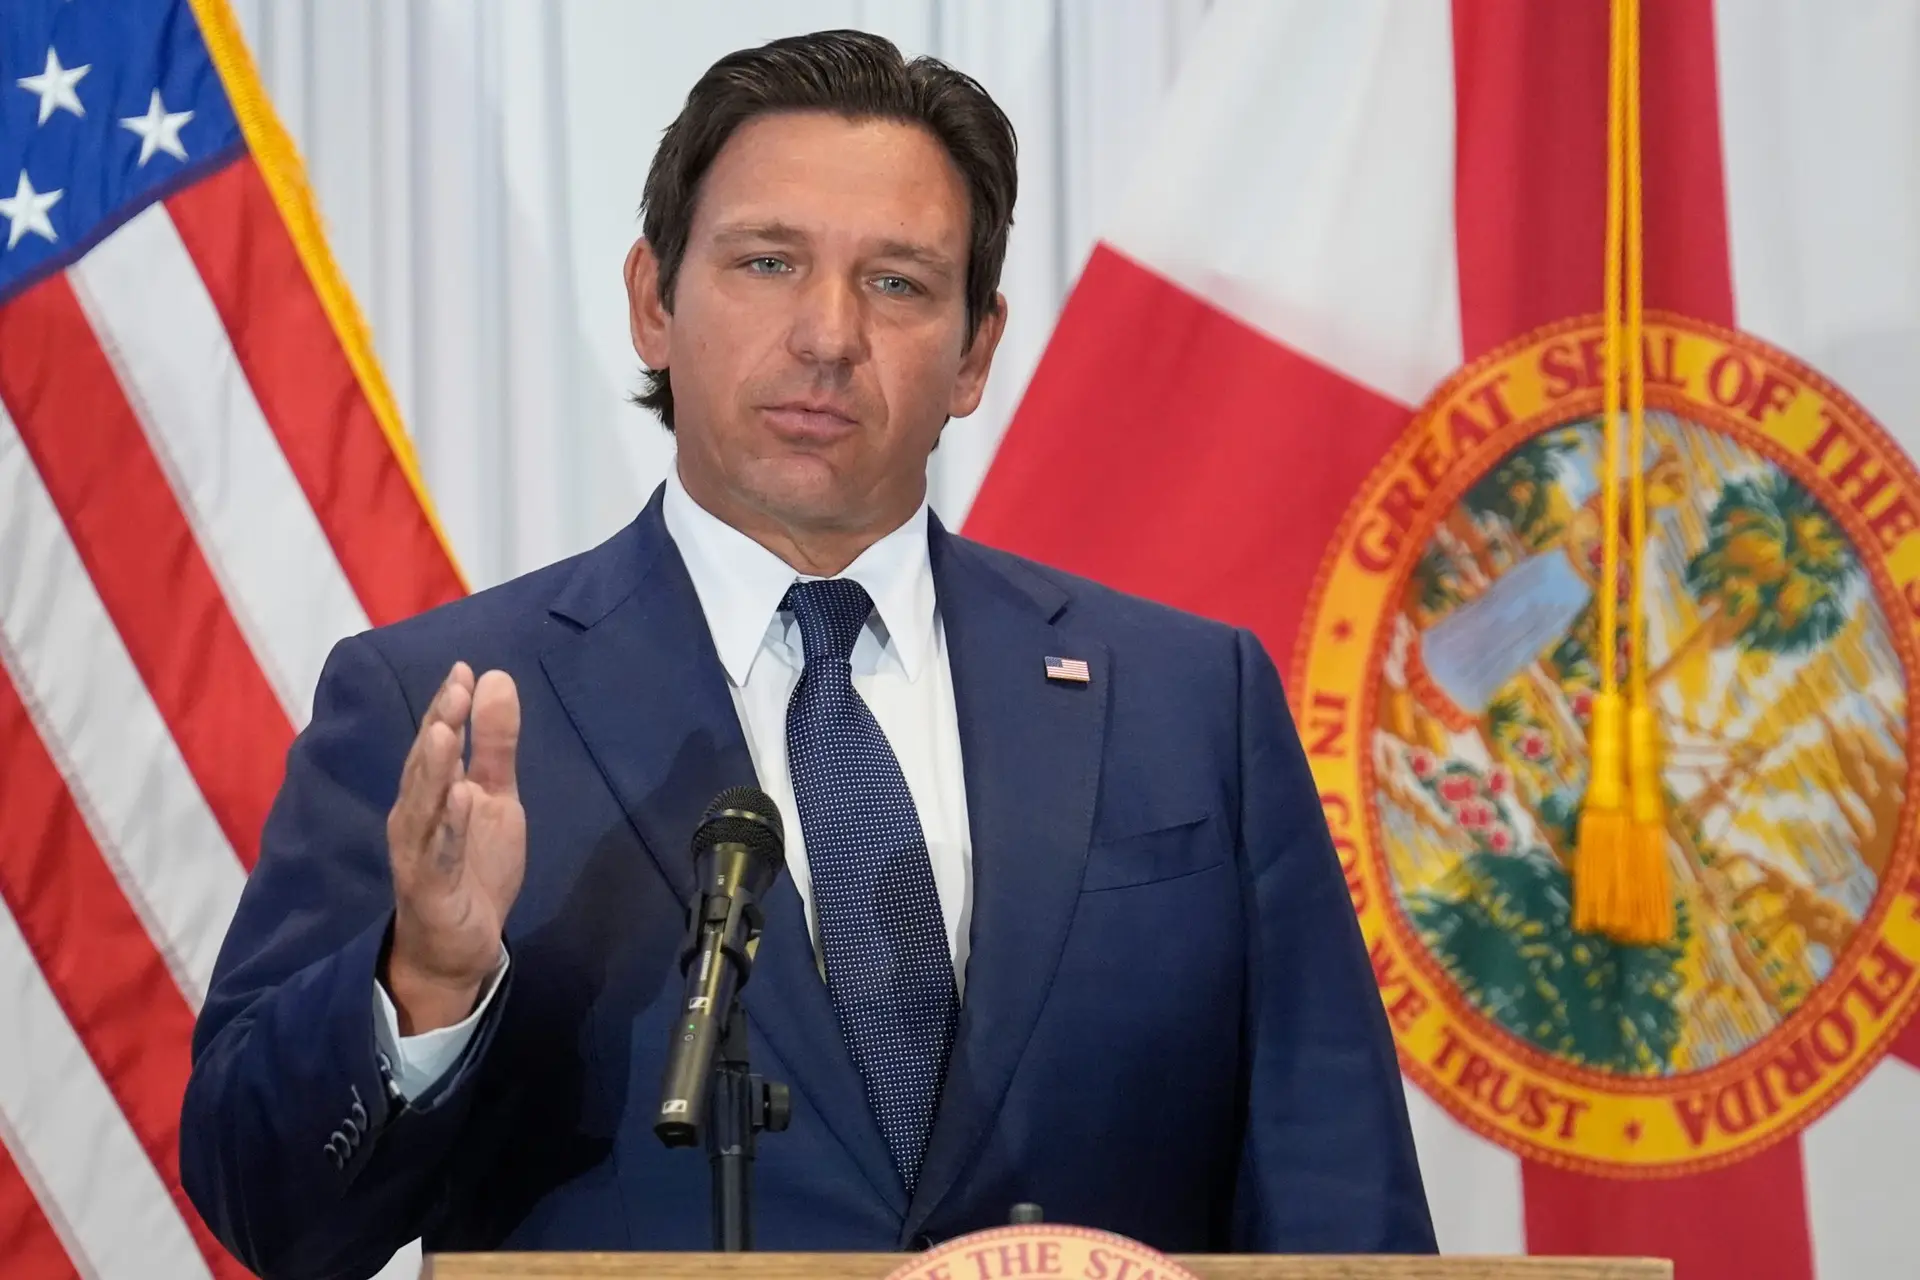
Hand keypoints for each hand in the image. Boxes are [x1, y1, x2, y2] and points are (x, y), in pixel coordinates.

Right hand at [383, 662, 525, 1034]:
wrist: (458, 945)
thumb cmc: (472, 866)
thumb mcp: (496, 799)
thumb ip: (495, 745)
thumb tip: (494, 679)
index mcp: (430, 793)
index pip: (436, 742)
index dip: (447, 706)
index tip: (464, 668)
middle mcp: (415, 817)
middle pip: (425, 766)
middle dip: (439, 725)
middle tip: (456, 686)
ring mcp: (418, 852)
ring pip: (423, 806)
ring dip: (434, 769)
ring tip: (446, 731)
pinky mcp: (430, 888)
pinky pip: (438, 854)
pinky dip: (449, 826)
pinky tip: (461, 799)